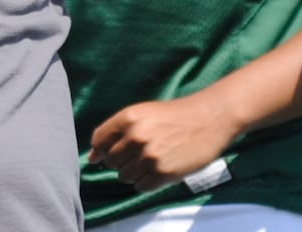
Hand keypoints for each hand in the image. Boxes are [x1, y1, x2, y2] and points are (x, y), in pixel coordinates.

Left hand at [89, 92, 240, 192]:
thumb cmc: (175, 116)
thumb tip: (92, 157)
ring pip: (124, 176)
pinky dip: (147, 182)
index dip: (101, 149)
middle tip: (139, 154)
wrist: (209, 119)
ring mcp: (149, 156)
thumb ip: (117, 133)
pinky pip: (141, 187)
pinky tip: (159, 170)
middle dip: (121, 161)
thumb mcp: (144, 114)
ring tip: (152, 160)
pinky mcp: (163, 173)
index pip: (98, 140)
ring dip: (134, 172)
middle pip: (110, 161)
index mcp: (129, 117)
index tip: (109, 151)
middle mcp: (136, 136)